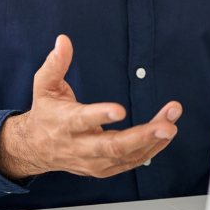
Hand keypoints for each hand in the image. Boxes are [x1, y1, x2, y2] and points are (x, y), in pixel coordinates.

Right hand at [0, 35, 181, 180]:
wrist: (36, 149)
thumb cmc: (46, 113)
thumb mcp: (43, 86)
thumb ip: (55, 64)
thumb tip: (63, 40)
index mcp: (64, 123)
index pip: (82, 121)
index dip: (101, 116)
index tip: (120, 110)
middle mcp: (80, 147)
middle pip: (113, 146)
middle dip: (143, 136)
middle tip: (166, 125)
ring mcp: (94, 161)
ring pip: (127, 155)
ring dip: (154, 140)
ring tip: (172, 123)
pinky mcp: (105, 168)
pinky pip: (132, 162)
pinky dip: (153, 149)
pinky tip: (167, 134)